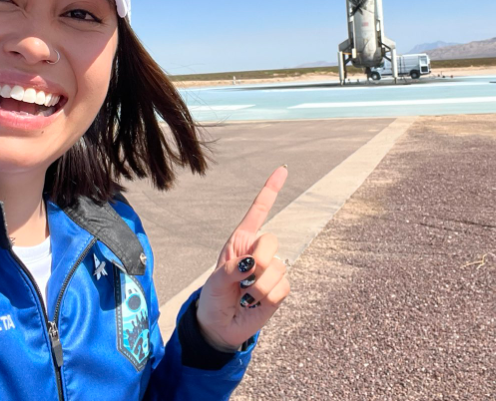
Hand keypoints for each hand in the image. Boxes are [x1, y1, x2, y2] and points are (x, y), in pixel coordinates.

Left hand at [195, 166, 289, 350]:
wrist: (220, 325)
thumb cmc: (214, 297)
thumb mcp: (215, 281)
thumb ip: (232, 269)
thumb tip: (253, 264)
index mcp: (241, 241)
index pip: (258, 211)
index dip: (270, 190)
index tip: (282, 169)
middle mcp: (258, 252)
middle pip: (270, 241)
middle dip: (258, 260)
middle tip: (243, 277)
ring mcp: (271, 270)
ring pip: (277, 268)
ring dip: (257, 287)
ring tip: (244, 295)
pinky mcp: (279, 289)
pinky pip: (281, 288)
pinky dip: (266, 299)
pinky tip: (255, 303)